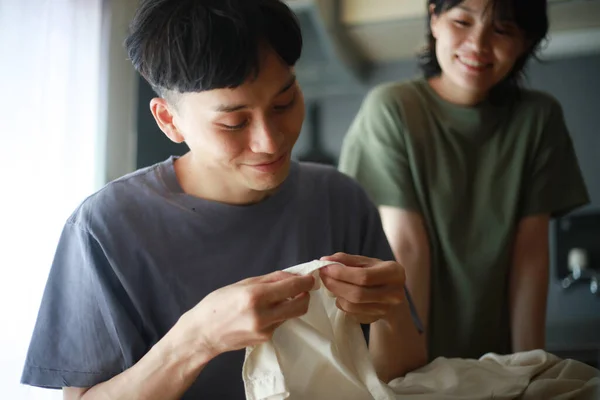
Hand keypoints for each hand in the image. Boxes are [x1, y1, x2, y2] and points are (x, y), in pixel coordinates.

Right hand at [180, 271, 314, 357]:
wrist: (202, 334)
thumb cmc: (217, 305)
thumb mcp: (243, 284)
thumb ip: (270, 279)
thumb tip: (293, 276)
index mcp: (255, 296)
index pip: (292, 287)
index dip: (306, 281)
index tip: (311, 278)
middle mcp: (263, 315)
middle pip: (301, 305)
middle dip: (306, 295)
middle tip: (303, 288)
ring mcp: (265, 330)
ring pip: (291, 314)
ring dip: (291, 304)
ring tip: (278, 298)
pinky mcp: (265, 339)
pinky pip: (280, 322)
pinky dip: (278, 314)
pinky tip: (265, 311)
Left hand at [319, 253, 405, 323]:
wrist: (391, 294)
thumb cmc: (375, 273)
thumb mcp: (365, 262)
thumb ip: (345, 259)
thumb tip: (324, 260)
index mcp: (394, 273)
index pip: (364, 276)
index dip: (341, 273)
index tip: (325, 268)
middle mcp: (394, 293)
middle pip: (358, 293)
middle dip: (335, 285)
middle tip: (322, 276)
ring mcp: (385, 309)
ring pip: (352, 305)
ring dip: (336, 294)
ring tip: (330, 284)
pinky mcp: (375, 319)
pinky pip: (351, 312)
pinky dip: (341, 302)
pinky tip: (341, 294)